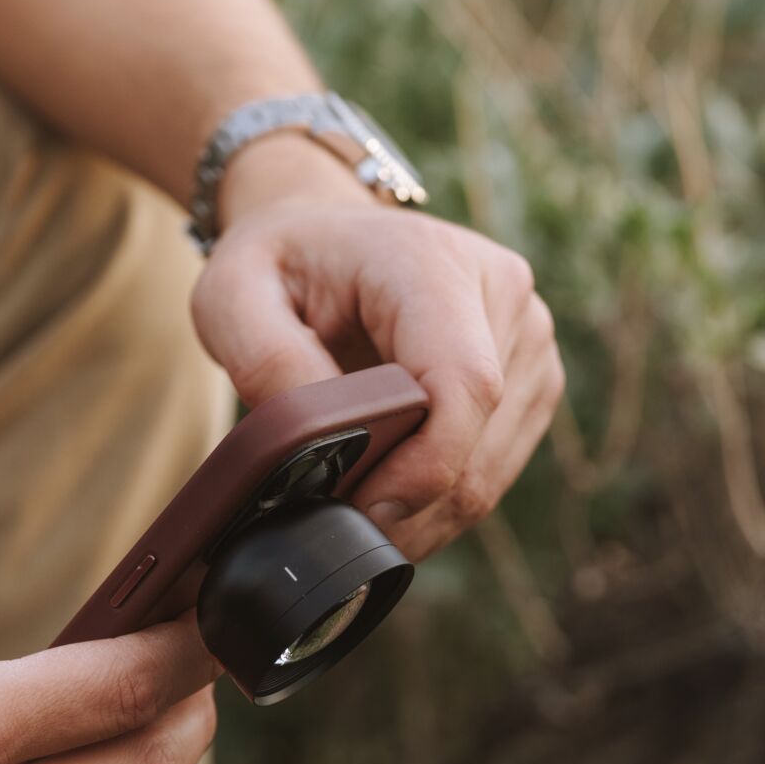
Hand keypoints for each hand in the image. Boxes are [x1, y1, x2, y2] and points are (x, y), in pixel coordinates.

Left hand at [191, 136, 563, 560]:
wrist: (317, 236)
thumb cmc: (276, 265)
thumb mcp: (232, 299)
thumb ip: (271, 367)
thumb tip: (321, 449)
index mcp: (432, 262)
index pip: (463, 384)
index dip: (424, 467)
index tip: (363, 511)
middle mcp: (501, 293)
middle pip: (480, 438)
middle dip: (410, 504)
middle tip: (336, 527)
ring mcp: (528, 336)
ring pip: (493, 466)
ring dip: (427, 512)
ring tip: (355, 512)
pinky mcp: (531, 376)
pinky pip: (498, 466)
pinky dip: (443, 499)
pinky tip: (389, 494)